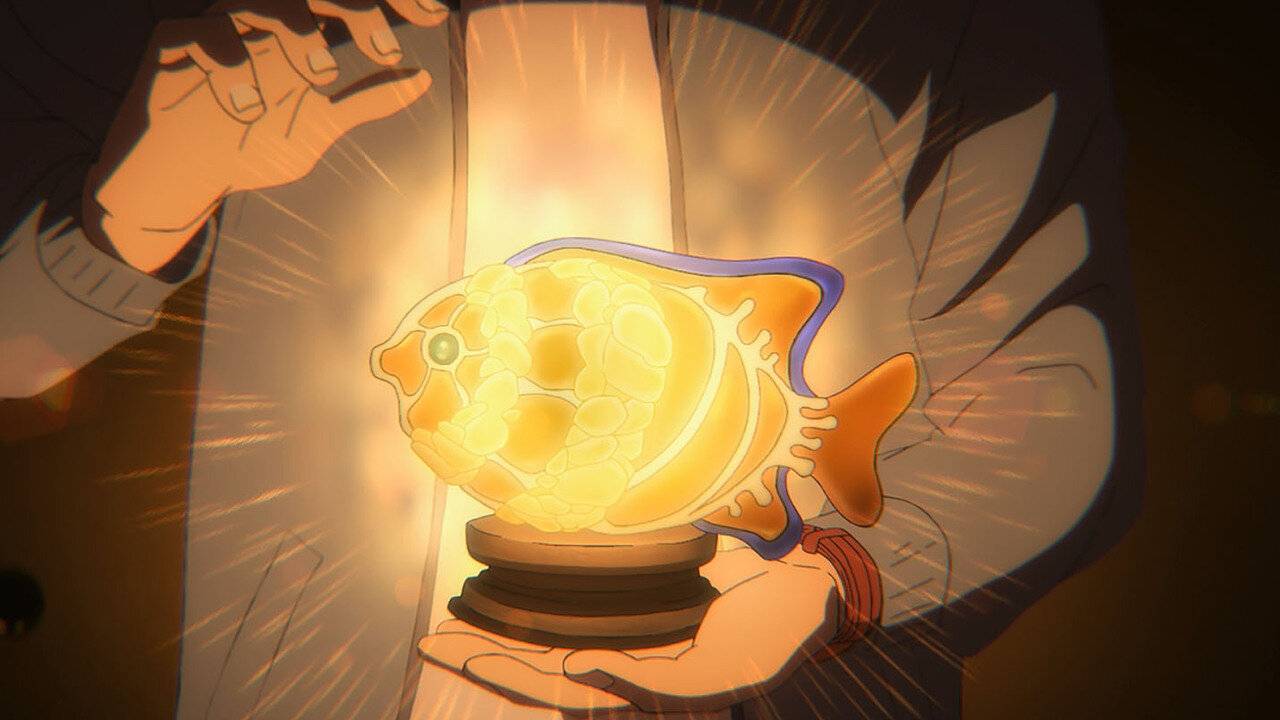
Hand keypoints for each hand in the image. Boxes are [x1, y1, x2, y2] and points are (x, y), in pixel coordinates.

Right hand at [85, 0, 449, 272]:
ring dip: (296, 33)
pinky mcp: (174, 42)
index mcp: (299, 31)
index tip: (436, 16)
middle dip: (356, 11)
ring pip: (258, 4)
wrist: (183, 176)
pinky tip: (247, 102)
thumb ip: (367, 100)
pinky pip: (202, 34)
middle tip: (385, 50)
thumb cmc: (250, 142)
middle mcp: (260, 19)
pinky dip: (228, 62)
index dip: (396, 1)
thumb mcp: (320, 125)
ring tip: (320, 76)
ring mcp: (217, 25)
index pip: (349, 3)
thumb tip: (423, 77)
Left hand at [419, 545, 843, 715]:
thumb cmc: (775, 637)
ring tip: (454, 611)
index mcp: (639, 687)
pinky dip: (547, 585)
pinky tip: (516, 572)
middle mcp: (625, 657)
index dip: (500, 670)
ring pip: (556, 626)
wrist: (810, 590)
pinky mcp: (641, 593)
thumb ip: (651, 683)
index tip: (448, 649)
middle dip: (487, 649)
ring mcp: (630, 625)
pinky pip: (583, 593)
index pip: (553, 685)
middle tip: (431, 634)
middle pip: (541, 658)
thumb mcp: (723, 670)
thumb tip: (576, 673)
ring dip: (508, 619)